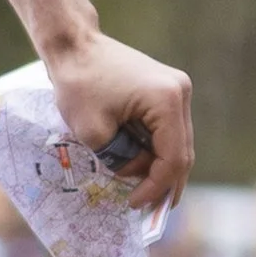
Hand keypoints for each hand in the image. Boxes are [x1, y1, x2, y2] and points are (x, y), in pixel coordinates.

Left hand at [44, 29, 192, 212]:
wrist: (73, 45)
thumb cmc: (78, 84)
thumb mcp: (93, 133)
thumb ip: (120, 160)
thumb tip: (136, 175)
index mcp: (166, 101)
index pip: (172, 158)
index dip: (156, 187)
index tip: (135, 205)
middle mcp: (179, 92)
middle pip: (182, 151)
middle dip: (165, 184)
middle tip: (150, 212)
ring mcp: (175, 89)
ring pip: (177, 142)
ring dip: (161, 169)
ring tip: (146, 195)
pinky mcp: (165, 90)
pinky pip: (167, 129)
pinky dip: (156, 151)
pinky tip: (144, 170)